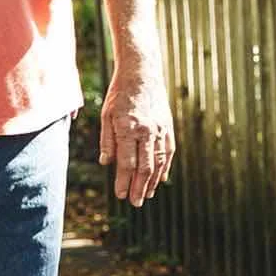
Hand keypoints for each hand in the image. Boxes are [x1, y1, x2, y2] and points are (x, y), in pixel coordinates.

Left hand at [98, 72, 175, 206]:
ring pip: (159, 162)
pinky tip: (161, 179)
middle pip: (145, 167)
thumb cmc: (119, 93)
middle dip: (140, 188)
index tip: (121, 195)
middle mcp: (146, 131)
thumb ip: (107, 140)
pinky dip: (165, 168)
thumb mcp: (106, 115)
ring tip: (147, 195)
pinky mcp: (167, 126)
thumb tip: (107, 163)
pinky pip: (168, 152)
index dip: (124, 181)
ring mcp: (160, 129)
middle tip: (135, 202)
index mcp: (128, 128)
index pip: (127, 163)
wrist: (142, 73)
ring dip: (153, 181)